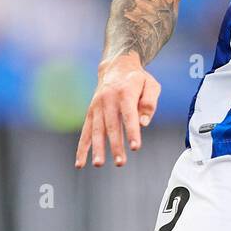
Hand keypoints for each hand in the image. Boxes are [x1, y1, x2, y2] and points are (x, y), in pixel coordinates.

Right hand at [75, 54, 161, 168]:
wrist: (116, 66)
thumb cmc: (137, 80)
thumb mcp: (151, 85)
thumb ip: (149, 102)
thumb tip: (144, 123)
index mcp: (125, 92)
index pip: (129, 115)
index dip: (132, 131)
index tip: (135, 147)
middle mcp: (108, 99)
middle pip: (111, 125)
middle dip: (115, 145)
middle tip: (120, 162)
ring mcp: (97, 106)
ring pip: (96, 130)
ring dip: (97, 148)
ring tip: (99, 164)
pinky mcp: (90, 112)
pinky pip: (85, 131)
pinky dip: (82, 148)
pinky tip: (80, 163)